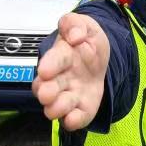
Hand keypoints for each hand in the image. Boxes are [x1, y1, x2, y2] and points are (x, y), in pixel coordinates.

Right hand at [32, 13, 109, 130]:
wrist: (100, 56)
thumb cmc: (86, 41)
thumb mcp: (85, 24)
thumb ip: (75, 24)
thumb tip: (75, 35)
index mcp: (60, 56)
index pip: (53, 60)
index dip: (50, 65)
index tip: (45, 70)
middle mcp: (60, 78)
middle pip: (48, 87)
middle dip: (46, 91)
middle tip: (46, 94)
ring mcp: (70, 94)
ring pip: (58, 105)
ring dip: (57, 108)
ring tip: (57, 108)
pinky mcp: (82, 107)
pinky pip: (76, 117)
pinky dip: (74, 120)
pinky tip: (73, 120)